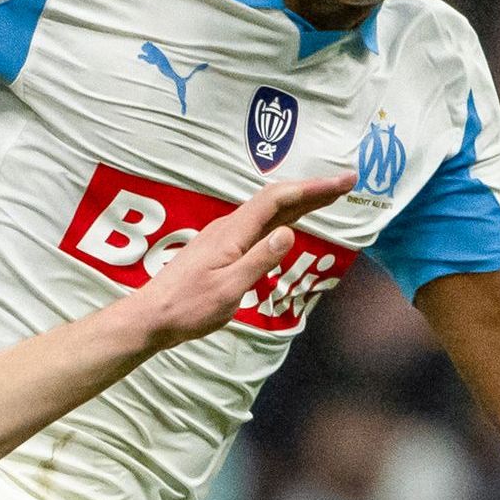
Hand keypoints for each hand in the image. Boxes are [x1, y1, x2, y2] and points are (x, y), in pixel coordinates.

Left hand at [125, 165, 350, 344]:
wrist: (151, 316)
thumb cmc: (188, 307)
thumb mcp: (228, 289)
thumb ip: (258, 260)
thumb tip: (289, 232)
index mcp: (233, 232)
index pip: (278, 200)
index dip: (313, 188)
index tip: (343, 183)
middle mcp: (229, 227)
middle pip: (277, 200)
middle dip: (313, 190)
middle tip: (347, 183)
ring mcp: (225, 236)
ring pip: (269, 211)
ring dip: (300, 201)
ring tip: (329, 196)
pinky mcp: (222, 248)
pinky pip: (260, 224)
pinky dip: (284, 217)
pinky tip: (292, 220)